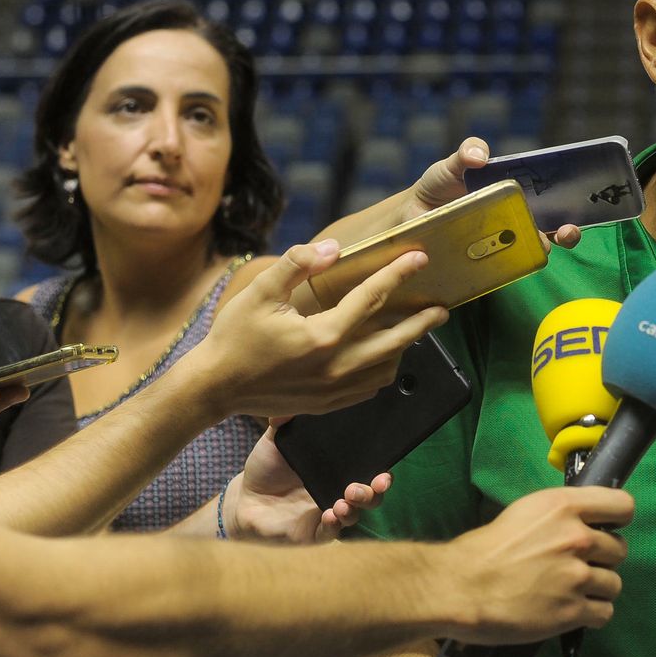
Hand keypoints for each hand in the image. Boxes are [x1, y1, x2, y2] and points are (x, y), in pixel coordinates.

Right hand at [187, 239, 449, 419]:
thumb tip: (333, 251)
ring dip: (403, 349)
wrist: (214, 387)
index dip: (398, 274)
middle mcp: (335, 367)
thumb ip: (298, 265)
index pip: (372, 298)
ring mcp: (333, 391)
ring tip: (414, 330)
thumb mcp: (261, 292)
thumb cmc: (235, 336)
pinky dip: (383, 370)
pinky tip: (384, 357)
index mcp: (323, 336)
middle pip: (394, 341)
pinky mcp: (327, 406)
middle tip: (441, 308)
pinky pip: (369, 389)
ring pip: (386, 369)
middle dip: (422, 322)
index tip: (419, 258)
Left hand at [224, 421, 391, 543]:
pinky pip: (330, 533)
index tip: (385, 470)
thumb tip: (288, 404)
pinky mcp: (312, 533)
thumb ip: (284, 422)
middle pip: (371, 496)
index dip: (382, 472)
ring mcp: (326, 513)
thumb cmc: (266, 468)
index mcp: (336, 470)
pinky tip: (331, 515)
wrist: (244, 497)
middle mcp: (337, 492)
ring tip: (344, 501)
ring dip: (355, 508)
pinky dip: (335, 525)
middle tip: (368, 485)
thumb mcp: (276, 440)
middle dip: (375, 492)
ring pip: (355, 515)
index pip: (368, 471)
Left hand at [404, 137, 581, 251]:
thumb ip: (466, 152)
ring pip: (532, 251)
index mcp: (515, 196)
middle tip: (568, 232)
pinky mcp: (485, 264)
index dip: (569, 205)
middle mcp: (515, 221)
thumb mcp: (452, 165)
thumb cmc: (438, 187)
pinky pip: (504, 269)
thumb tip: (480, 155)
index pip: (551, 201)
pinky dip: (511, 267)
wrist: (411, 215)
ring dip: (543, 249)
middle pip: (551, 230)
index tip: (577, 205)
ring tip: (543, 248)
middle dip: (567, 232)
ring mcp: (502, 245)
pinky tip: (509, 263)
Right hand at [434, 486, 632, 643]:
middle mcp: (577, 538)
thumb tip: (583, 523)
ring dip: (598, 589)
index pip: (622, 507)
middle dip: (602, 559)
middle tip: (578, 567)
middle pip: (619, 549)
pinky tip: (574, 611)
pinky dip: (593, 614)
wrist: (461, 587)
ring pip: (614, 583)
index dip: (617, 520)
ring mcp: (576, 576)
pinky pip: (604, 612)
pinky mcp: (572, 611)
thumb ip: (559, 516)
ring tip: (573, 592)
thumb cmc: (485, 549)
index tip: (606, 529)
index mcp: (564, 506)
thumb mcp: (525, 512)